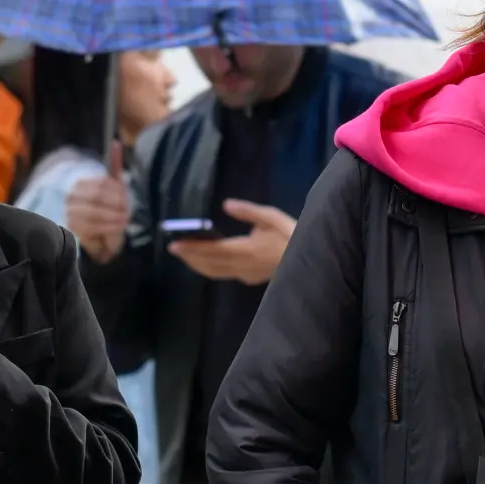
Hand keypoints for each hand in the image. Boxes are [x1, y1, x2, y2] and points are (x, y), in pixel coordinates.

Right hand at [65, 141, 128, 263]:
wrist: (104, 239)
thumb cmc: (110, 211)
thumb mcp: (115, 188)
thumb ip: (115, 165)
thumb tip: (116, 142)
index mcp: (81, 184)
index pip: (101, 184)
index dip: (117, 192)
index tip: (126, 199)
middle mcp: (72, 197)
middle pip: (98, 197)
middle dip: (116, 205)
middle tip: (127, 212)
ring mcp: (70, 213)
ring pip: (94, 212)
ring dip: (113, 217)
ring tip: (124, 221)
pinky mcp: (73, 229)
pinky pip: (92, 226)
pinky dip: (109, 227)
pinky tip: (118, 226)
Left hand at [168, 200, 296, 285]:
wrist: (312, 261)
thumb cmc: (292, 235)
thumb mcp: (272, 217)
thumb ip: (248, 211)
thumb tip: (226, 204)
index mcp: (246, 249)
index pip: (212, 250)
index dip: (192, 248)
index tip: (175, 244)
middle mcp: (242, 266)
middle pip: (209, 264)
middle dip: (190, 257)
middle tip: (173, 248)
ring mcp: (245, 274)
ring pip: (214, 272)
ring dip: (197, 265)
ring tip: (184, 255)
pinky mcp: (250, 278)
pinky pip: (223, 274)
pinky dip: (209, 268)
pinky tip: (204, 262)